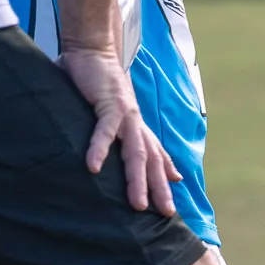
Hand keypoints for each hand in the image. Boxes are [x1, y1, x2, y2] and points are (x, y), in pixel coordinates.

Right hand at [59, 44, 181, 215]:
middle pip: (152, 162)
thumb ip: (113, 131)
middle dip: (159, 189)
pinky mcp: (107, 105)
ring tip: (137, 204)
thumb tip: (104, 154)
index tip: (171, 204)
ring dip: (137, 179)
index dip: (165, 179)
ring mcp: (125, 115)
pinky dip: (99, 149)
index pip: (156, 156)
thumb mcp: (109, 111)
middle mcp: (136, 123)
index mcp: (136, 125)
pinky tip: (92, 168)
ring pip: (135, 153)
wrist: (93, 50)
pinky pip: (103, 131)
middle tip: (166, 215)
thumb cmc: (97, 83)